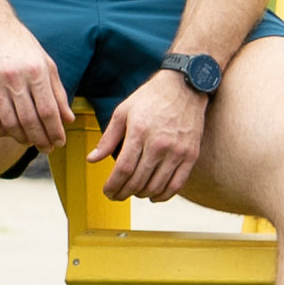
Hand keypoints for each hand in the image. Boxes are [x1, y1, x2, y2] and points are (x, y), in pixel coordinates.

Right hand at [0, 11, 71, 151]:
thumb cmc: (21, 46)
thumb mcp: (46, 64)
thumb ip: (58, 92)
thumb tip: (68, 120)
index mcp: (36, 71)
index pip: (48, 110)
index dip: (55, 131)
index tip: (60, 142)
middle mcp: (15, 78)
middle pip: (30, 120)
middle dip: (41, 139)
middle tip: (46, 148)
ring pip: (10, 123)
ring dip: (21, 138)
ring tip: (29, 142)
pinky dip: (1, 131)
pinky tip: (9, 133)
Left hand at [92, 70, 206, 201]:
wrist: (184, 87)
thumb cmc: (149, 98)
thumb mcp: (122, 112)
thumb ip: (108, 138)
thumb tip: (92, 160)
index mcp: (139, 132)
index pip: (123, 168)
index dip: (113, 184)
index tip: (107, 191)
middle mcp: (159, 144)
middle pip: (139, 180)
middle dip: (124, 192)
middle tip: (115, 196)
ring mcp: (178, 151)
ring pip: (157, 185)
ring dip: (141, 195)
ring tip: (131, 193)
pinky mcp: (191, 154)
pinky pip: (178, 183)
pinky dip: (164, 195)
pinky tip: (154, 197)